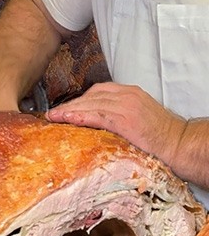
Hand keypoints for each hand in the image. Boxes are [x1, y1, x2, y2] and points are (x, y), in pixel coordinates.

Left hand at [46, 82, 185, 158]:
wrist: (181, 144)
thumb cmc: (162, 136)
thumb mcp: (139, 117)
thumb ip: (119, 113)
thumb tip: (96, 122)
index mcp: (130, 93)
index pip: (97, 92)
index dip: (78, 100)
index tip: (65, 108)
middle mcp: (127, 95)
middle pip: (90, 96)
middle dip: (70, 105)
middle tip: (54, 114)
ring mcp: (126, 106)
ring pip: (90, 104)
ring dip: (69, 111)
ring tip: (53, 117)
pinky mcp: (126, 119)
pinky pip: (97, 115)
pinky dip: (80, 117)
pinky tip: (67, 119)